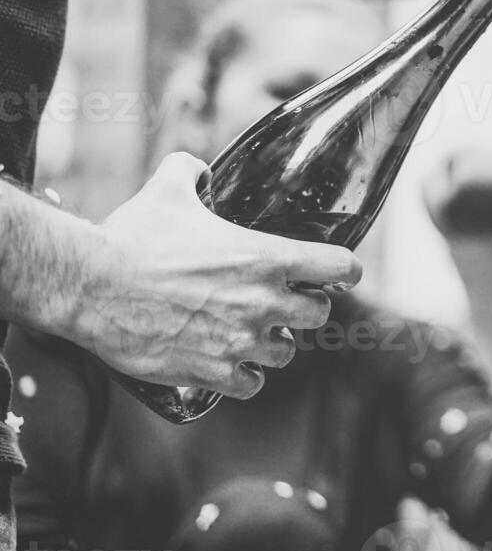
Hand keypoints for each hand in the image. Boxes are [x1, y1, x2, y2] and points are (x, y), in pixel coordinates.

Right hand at [67, 154, 359, 397]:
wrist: (89, 286)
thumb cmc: (130, 237)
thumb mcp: (167, 191)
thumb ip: (189, 172)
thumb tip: (194, 165)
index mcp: (266, 258)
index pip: (340, 267)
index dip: (343, 270)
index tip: (336, 272)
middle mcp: (263, 302)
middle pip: (318, 315)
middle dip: (303, 308)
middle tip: (283, 302)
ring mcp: (240, 341)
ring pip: (285, 353)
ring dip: (273, 343)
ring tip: (250, 333)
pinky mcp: (211, 372)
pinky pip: (250, 385)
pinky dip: (244, 377)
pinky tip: (230, 365)